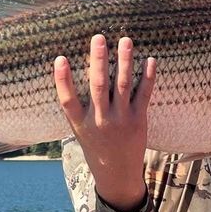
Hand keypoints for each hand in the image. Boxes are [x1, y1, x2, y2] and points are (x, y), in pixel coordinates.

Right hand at [54, 34, 155, 211]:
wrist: (118, 174)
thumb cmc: (96, 147)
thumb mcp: (80, 131)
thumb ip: (79, 108)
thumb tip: (75, 77)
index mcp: (81, 123)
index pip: (68, 100)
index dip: (62, 79)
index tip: (60, 58)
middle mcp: (100, 120)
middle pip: (98, 86)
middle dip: (98, 60)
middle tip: (99, 38)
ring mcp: (121, 120)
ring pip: (123, 85)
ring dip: (124, 61)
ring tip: (126, 40)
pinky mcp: (138, 120)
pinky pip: (144, 94)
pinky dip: (148, 76)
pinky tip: (150, 60)